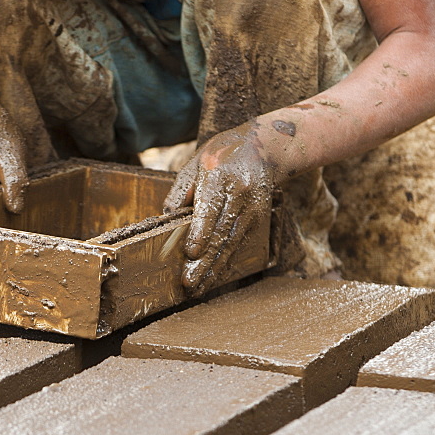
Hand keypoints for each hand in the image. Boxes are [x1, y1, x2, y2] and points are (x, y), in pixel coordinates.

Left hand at [163, 121, 275, 295]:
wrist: (267, 147)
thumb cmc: (224, 153)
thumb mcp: (198, 161)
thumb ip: (183, 189)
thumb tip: (168, 217)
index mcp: (221, 176)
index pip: (211, 208)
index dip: (201, 232)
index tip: (191, 252)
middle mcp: (240, 194)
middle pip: (222, 232)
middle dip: (205, 261)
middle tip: (189, 283)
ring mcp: (252, 208)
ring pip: (231, 243)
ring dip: (214, 268)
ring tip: (198, 288)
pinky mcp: (259, 219)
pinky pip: (239, 244)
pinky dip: (226, 263)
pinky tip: (213, 278)